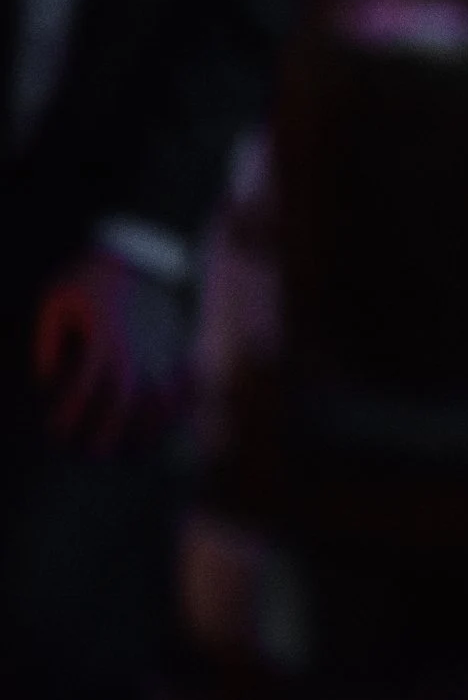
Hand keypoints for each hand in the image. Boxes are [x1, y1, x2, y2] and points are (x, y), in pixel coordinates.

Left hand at [32, 247, 190, 454]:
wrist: (141, 246)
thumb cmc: (90, 276)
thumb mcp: (57, 297)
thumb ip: (47, 339)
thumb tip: (48, 380)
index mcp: (103, 337)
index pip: (85, 387)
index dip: (69, 413)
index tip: (55, 430)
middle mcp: (136, 347)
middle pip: (125, 401)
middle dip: (109, 431)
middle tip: (95, 453)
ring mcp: (162, 346)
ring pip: (161, 397)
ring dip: (148, 426)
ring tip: (134, 449)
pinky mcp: (179, 342)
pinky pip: (188, 379)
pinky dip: (183, 402)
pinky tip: (172, 420)